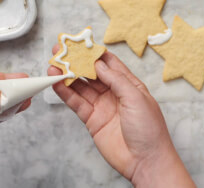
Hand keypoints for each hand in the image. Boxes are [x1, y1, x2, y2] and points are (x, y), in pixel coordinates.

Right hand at [48, 49, 194, 187]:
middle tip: (61, 51)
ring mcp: (102, 106)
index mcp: (129, 84)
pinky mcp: (92, 120)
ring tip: (54, 65)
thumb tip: (99, 63)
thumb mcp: (135, 97)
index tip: (80, 43)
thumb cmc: (149, 129)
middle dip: (77, 61)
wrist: (146, 160)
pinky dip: (65, 93)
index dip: (94, 52)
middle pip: (92, 73)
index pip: (109, 63)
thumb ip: (116, 79)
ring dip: (67, 76)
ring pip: (81, 86)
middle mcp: (114, 92)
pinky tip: (56, 83)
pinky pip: (76, 103)